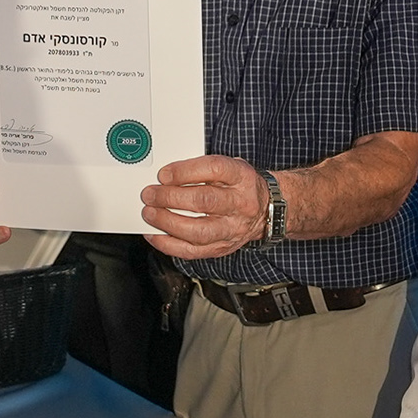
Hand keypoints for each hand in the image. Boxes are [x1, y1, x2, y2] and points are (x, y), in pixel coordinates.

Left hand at [139, 155, 267, 258]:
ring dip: (168, 222)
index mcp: (242, 177)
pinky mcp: (222, 247)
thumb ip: (201, 168)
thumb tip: (166, 175)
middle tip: (150, 194)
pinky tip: (154, 234)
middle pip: (205, 201)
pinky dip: (168, 244)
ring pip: (199, 231)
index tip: (163, 174)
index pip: (214, 169)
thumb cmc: (240, 185)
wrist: (267, 210)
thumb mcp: (229, 166)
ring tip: (149, 213)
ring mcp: (232, 229)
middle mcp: (240, 203)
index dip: (185, 171)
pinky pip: (193, 251)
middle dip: (171, 198)